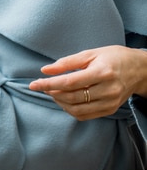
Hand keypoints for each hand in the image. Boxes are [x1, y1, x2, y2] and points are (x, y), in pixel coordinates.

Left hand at [29, 45, 146, 120]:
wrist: (139, 69)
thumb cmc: (113, 57)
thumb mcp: (90, 53)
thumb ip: (66, 63)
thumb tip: (45, 70)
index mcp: (102, 72)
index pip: (69, 82)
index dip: (48, 84)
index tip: (33, 84)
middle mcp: (108, 89)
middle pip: (72, 97)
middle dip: (52, 92)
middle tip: (43, 86)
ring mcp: (110, 102)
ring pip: (77, 109)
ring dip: (59, 102)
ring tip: (53, 92)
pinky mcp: (110, 109)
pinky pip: (84, 115)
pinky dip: (70, 109)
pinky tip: (65, 100)